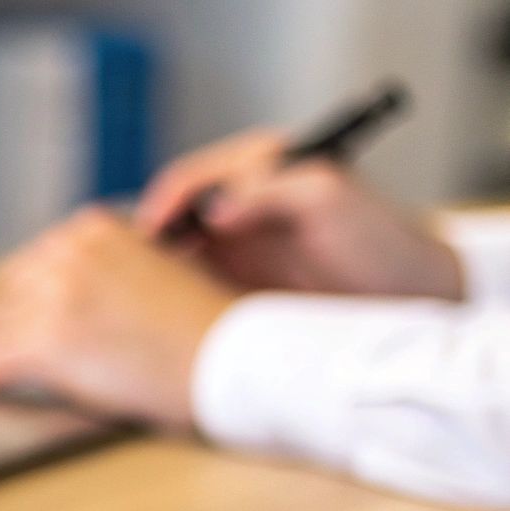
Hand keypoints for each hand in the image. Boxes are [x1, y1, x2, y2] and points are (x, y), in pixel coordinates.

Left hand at [0, 208, 236, 429]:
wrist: (234, 357)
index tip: (27, 322)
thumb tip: (64, 293)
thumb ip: (107, 267)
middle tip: (12, 355)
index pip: (32, 263)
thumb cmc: (205, 325)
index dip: (27, 301)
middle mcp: (64, 252)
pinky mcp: (43, 342)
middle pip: (6, 294)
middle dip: (8, 325)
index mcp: (90, 229)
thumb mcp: (155, 268)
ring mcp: (52, 296)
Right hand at [135, 128, 462, 298]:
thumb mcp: (329, 199)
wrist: (412, 298)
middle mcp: (242, 198)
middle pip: (172, 213)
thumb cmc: (382, 241)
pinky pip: (188, 282)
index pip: (191, 177)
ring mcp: (237, 241)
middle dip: (149, 239)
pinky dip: (170, 294)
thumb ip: (270, 191)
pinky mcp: (236, 280)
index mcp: (262, 165)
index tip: (151, 233)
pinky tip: (165, 311)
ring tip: (141, 294)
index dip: (164, 203)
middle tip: (132, 269)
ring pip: (174, 249)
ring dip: (154, 269)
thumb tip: (213, 211)